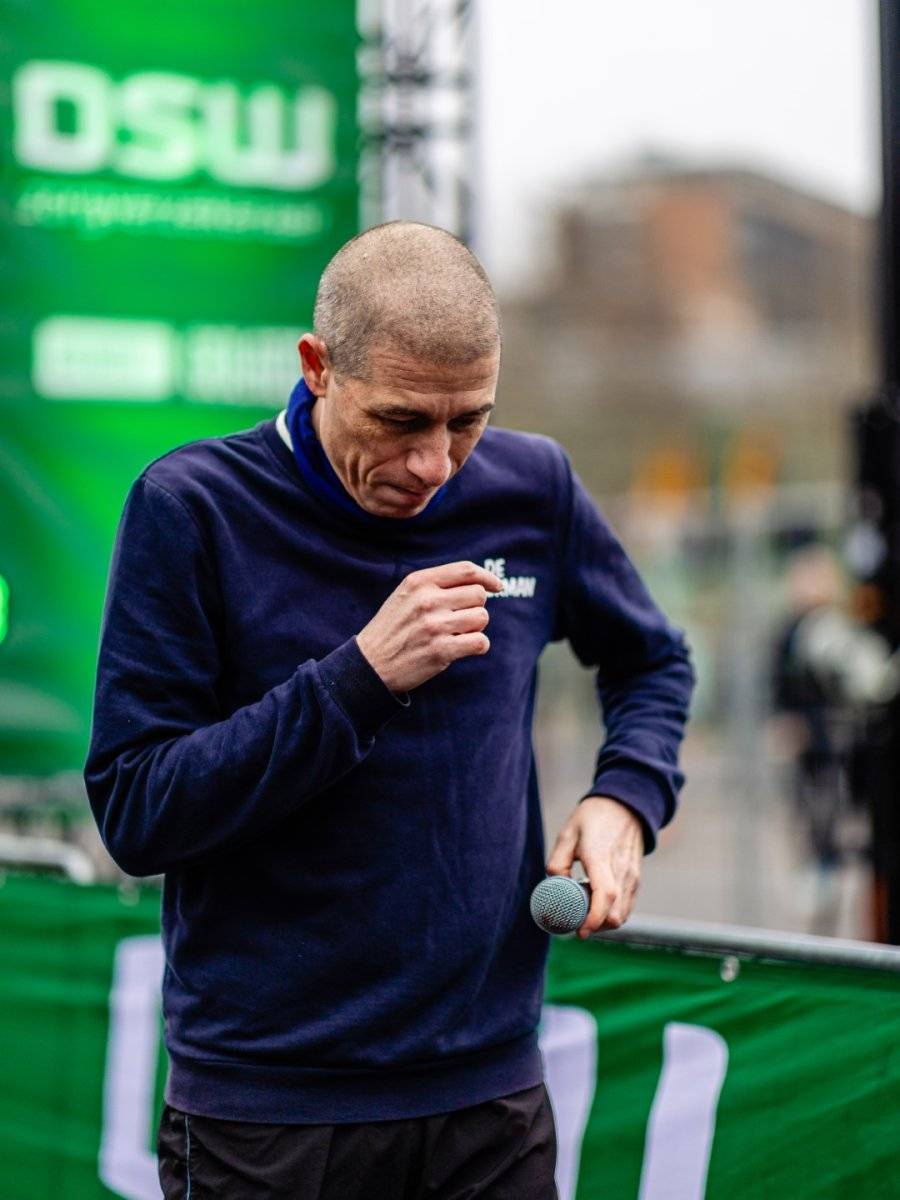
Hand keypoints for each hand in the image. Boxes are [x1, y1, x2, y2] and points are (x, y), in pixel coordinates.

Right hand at [356, 561, 503, 692]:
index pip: (466, 570)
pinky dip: (478, 646)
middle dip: (475, 607)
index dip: (487, 577)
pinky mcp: (441, 650)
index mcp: (418, 582)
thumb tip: (480, 582)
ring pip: (481, 617)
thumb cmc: (393, 628)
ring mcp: (434, 625)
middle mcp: (427, 600)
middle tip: (460, 620)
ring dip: (475, 628)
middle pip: (479, 595)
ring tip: (456, 634)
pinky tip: (464, 648)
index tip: (498, 587)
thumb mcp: (405, 595)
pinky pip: (480, 642)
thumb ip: (436, 584)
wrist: (370, 664)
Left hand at [546, 796, 643, 937]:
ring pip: (622, 915)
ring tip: (585, 908)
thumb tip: (557, 888)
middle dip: (595, 925)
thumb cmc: (592, 818)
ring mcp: (633, 875)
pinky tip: (597, 903)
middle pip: (615, 914)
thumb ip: (558, 862)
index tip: (579, 931)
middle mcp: (622, 869)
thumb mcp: (567, 833)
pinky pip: (627, 907)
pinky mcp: (637, 879)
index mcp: (601, 856)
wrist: (625, 806)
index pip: (605, 895)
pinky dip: (613, 914)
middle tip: (575, 919)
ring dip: (603, 922)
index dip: (593, 919)